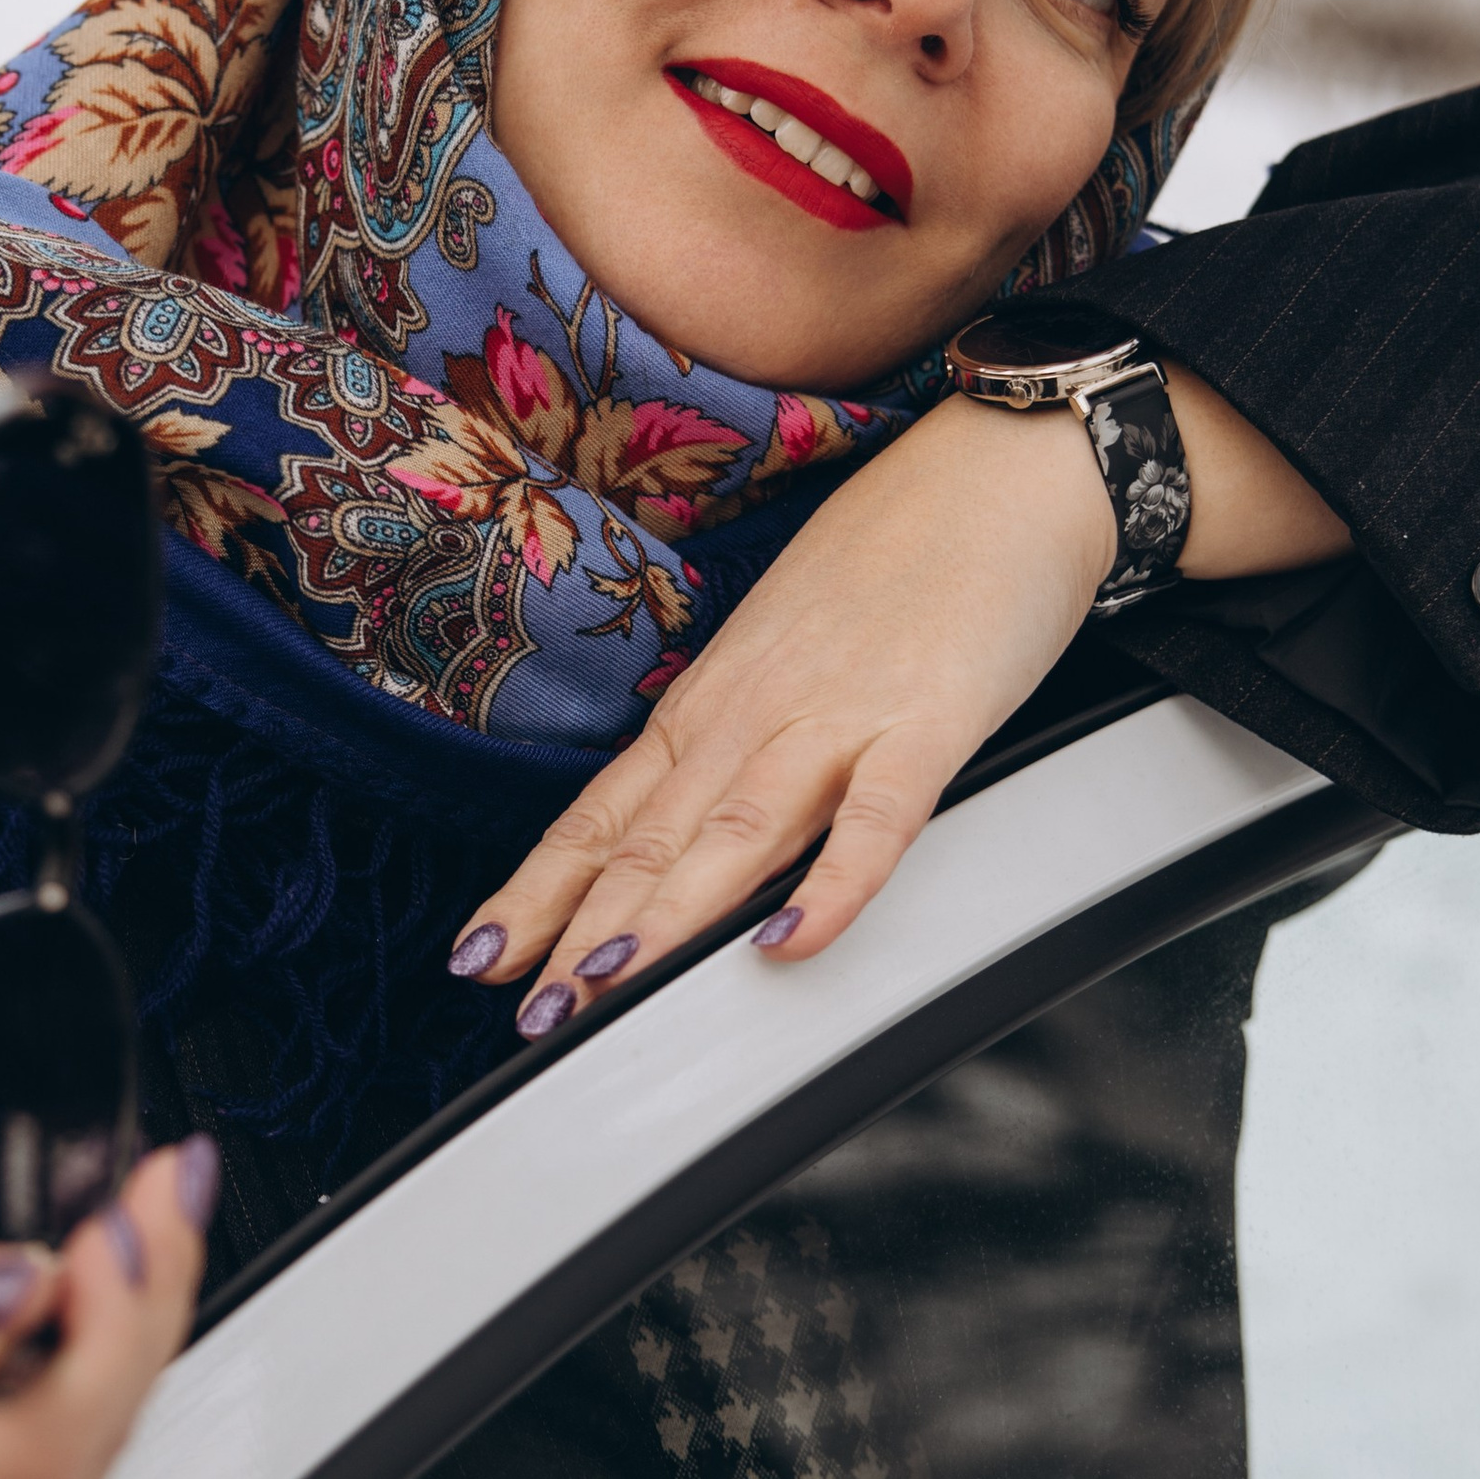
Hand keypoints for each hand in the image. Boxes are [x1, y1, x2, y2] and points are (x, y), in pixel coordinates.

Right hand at [0, 1142, 215, 1478]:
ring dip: (126, 1344)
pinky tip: (92, 1309)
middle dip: (136, 1312)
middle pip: (73, 1458)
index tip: (128, 1220)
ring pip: (85, 1471)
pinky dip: (92, 1388)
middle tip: (158, 1196)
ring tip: (131, 1232)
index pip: (22, 1449)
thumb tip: (26, 1290)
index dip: (107, 1331)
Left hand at [452, 368, 1347, 1026]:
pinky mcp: (926, 726)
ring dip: (662, 913)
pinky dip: (831, 882)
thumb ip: (736, 736)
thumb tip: (686, 817)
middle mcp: (754, 712)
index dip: (539, 889)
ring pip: (732, 830)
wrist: (1000, 470)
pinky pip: (874, 819)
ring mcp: (836, 718)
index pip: (604, 811)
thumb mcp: (782, 646)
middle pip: (649, 835)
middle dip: (576, 927)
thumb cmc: (898, 558)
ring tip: (603, 984)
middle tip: (524, 1008)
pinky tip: (790, 940)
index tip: (479, 955)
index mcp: (714, 699)